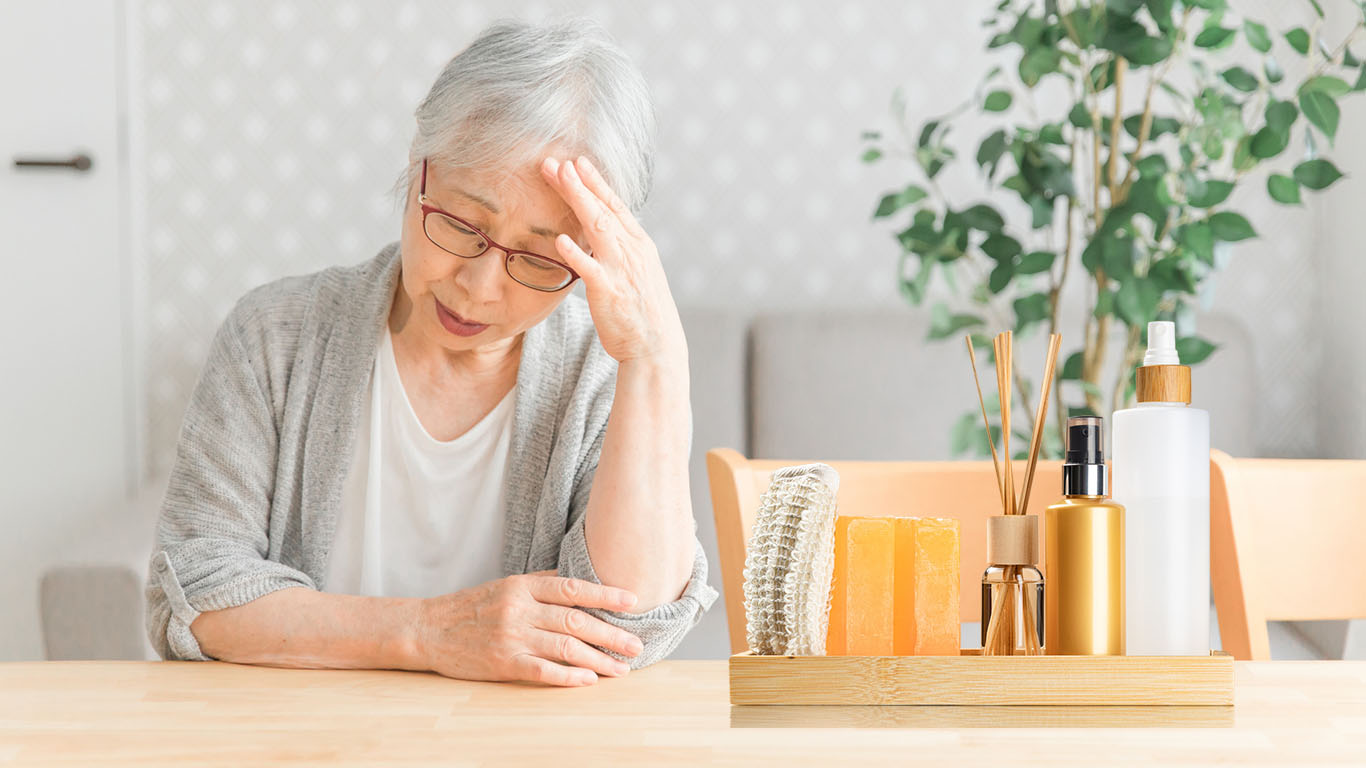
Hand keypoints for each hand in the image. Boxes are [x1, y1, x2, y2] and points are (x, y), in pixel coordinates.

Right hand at [415, 572, 642, 686]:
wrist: (428, 630)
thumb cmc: (472, 607)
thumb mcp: (505, 585)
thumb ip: (541, 584)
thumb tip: (581, 582)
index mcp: (522, 586)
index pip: (572, 588)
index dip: (605, 594)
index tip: (632, 601)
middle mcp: (519, 609)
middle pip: (575, 620)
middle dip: (611, 634)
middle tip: (637, 645)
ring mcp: (511, 637)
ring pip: (564, 646)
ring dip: (597, 659)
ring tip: (620, 669)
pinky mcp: (502, 663)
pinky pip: (542, 670)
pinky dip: (568, 676)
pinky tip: (588, 680)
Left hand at [539, 155, 685, 366]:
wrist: (657, 346)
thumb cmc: (644, 313)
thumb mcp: (638, 273)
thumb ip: (621, 251)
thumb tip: (602, 236)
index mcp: (639, 245)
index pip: (615, 206)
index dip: (596, 182)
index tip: (578, 162)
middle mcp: (632, 251)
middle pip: (602, 209)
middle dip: (579, 183)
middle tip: (556, 162)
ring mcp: (621, 270)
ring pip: (597, 227)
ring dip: (578, 200)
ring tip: (559, 179)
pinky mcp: (610, 292)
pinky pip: (589, 268)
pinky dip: (575, 252)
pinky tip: (559, 239)